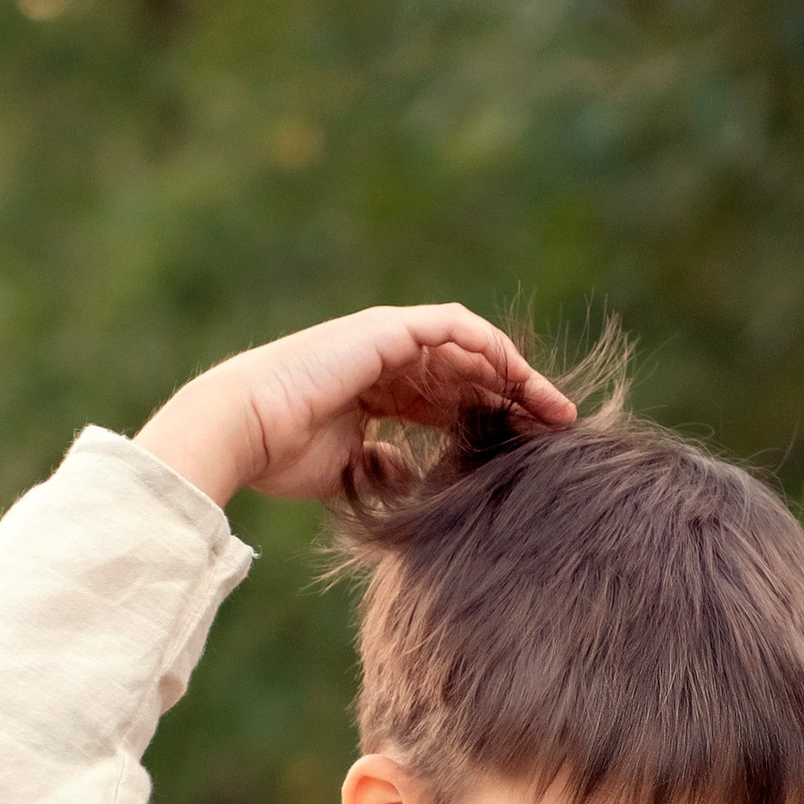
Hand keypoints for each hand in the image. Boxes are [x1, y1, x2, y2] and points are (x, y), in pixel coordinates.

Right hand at [136, 303, 575, 507]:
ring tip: (553, 409)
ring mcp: (386, 339)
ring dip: (516, 375)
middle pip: (468, 373)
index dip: (491, 419)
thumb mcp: (349, 469)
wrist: (243, 430)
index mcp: (376, 390)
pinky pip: (454, 329)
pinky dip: (491, 348)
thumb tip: (408, 474)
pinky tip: (520, 378)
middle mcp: (385, 359)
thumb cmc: (281, 456)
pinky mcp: (386, 330)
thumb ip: (384, 464)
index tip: (530, 448)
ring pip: (470, 349)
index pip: (449, 400)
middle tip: (560, 428)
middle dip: (516, 398)